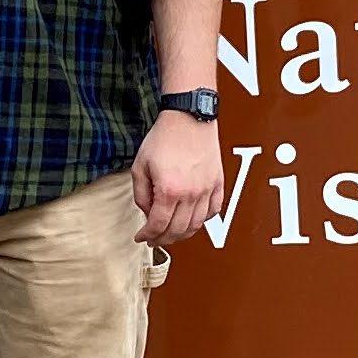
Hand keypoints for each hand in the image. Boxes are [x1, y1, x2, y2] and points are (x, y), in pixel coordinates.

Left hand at [131, 111, 225, 256]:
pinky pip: (213, 211)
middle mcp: (190, 194)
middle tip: (154, 239)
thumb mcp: (140, 166)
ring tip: (172, 233)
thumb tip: (148, 213)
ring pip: (196, 225)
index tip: (141, 237)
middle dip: (163, 239)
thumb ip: (141, 194)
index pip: (158, 225)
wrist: (189, 117)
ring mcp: (206, 190)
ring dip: (182, 234)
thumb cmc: (164, 137)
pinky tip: (192, 218)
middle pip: (177, 230)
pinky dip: (202, 220)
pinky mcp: (217, 183)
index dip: (147, 235)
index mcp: (169, 190)